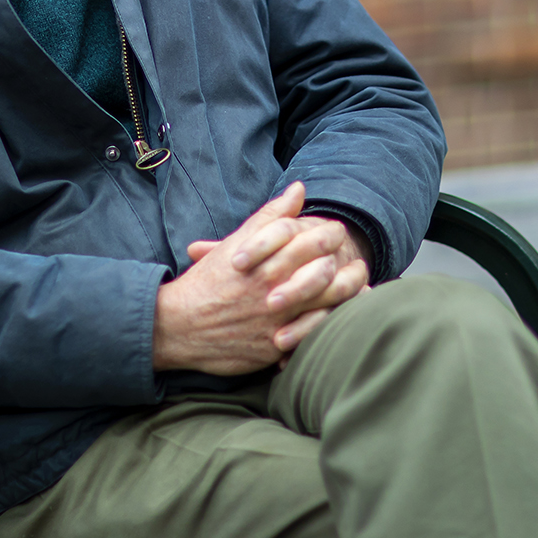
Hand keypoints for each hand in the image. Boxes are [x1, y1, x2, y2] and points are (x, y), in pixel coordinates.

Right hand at [152, 183, 369, 374]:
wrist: (179, 325)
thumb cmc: (209, 281)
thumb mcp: (237, 243)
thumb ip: (271, 216)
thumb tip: (299, 189)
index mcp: (266, 263)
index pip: (311, 243)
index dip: (330, 235)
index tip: (337, 232)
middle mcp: (273, 291)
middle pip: (326, 275)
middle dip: (348, 266)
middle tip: (356, 261)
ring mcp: (275, 322)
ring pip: (325, 307)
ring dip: (347, 295)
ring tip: (357, 286)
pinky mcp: (274, 347)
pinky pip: (311, 337)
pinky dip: (330, 326)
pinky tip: (341, 317)